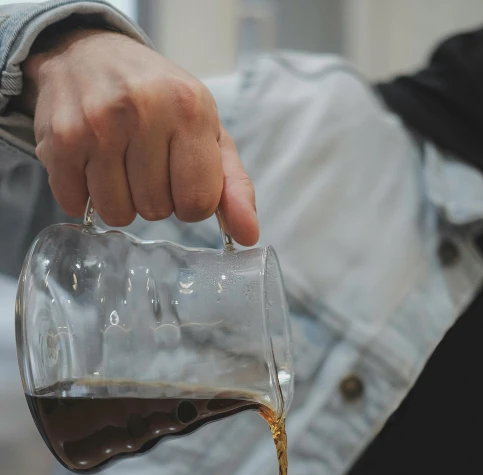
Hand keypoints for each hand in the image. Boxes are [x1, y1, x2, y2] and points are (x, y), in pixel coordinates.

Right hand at [24, 29, 257, 244]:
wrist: (89, 55)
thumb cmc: (159, 101)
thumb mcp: (207, 132)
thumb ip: (233, 186)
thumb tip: (248, 236)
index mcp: (189, 109)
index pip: (198, 203)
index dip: (190, 203)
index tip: (181, 179)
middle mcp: (142, 111)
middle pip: (156, 211)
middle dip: (154, 198)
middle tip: (145, 162)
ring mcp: (96, 125)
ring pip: (117, 214)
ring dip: (120, 200)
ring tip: (118, 164)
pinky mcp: (59, 141)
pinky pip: (77, 206)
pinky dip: (84, 196)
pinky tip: (89, 164)